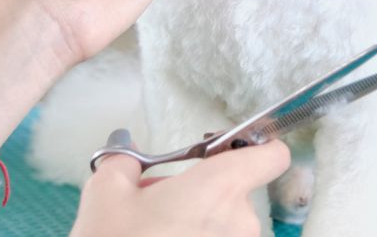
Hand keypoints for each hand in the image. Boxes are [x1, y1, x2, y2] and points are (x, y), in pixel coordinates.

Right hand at [70, 142, 290, 236]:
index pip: (271, 157)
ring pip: (226, 227)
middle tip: (157, 207)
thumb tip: (126, 151)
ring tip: (157, 233)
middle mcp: (241, 223)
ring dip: (199, 225)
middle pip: (234, 194)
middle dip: (199, 196)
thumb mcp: (105, 194)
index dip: (257, 148)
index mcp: (219, 188)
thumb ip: (124, 161)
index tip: (231, 152)